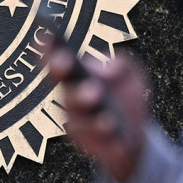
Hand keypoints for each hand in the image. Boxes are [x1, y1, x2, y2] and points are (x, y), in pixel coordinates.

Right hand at [46, 48, 148, 182]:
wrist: (135, 136)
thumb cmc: (125, 98)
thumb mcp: (131, 76)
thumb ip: (122, 64)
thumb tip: (106, 69)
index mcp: (77, 76)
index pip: (58, 61)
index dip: (49, 49)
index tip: (47, 37)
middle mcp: (72, 98)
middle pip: (65, 88)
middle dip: (66, 78)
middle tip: (75, 71)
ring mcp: (79, 122)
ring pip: (79, 118)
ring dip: (89, 113)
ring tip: (102, 108)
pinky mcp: (89, 145)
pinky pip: (95, 143)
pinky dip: (105, 139)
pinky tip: (114, 134)